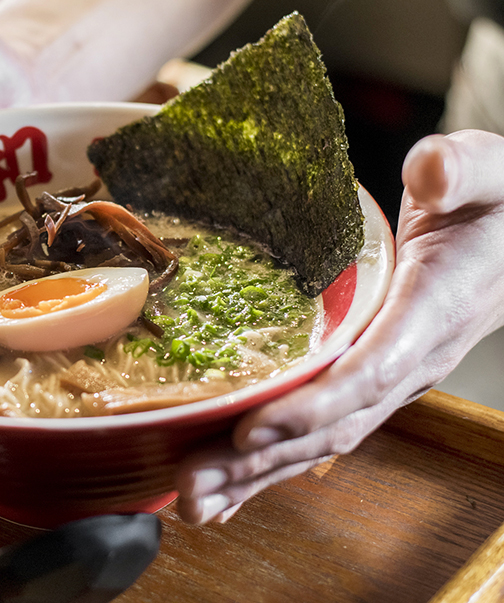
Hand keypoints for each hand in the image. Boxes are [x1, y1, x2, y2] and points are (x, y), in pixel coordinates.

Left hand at [173, 129, 503, 523]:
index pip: (369, 373)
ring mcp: (386, 380)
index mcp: (432, 314)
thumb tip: (429, 172)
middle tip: (194, 487)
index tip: (251, 429)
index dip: (311, 406)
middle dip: (260, 462)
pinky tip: (228, 485)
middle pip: (330, 426)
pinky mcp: (366, 381)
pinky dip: (271, 463)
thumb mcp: (487, 170)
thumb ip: (460, 169)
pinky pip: (317, 430)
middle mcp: (407, 362)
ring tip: (194, 499)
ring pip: (318, 441)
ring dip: (255, 475)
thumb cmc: (491, 201)